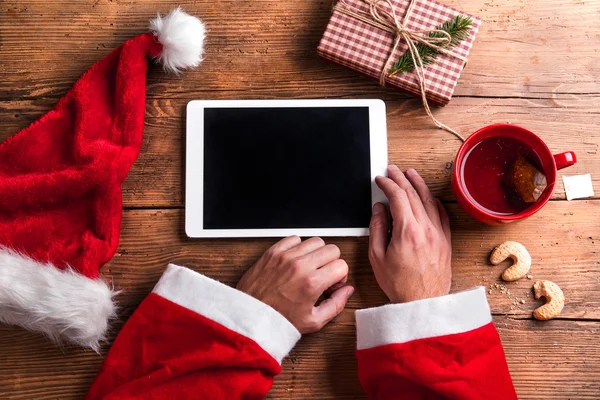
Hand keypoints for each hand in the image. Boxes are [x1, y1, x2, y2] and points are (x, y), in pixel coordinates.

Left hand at [237, 236, 353, 333]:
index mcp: (311, 283)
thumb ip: (336, 305)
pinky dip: (298, 248)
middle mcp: (299, 266)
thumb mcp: (313, 322)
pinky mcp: (273, 252)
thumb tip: (347, 291)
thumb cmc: (277, 321)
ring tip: (309, 268)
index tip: (331, 284)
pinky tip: (295, 262)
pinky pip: (294, 239)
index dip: (340, 276)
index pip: (342, 265)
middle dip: (332, 263)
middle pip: (332, 249)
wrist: (249, 316)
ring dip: (316, 254)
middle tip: (322, 276)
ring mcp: (285, 256)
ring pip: (315, 241)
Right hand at [369, 165, 451, 302]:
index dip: (387, 184)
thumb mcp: (377, 257)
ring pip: (429, 200)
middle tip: (392, 171)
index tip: (380, 180)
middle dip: (401, 179)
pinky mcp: (445, 241)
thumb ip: (377, 228)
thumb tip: (379, 209)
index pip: (398, 197)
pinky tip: (428, 196)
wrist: (422, 303)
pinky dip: (433, 201)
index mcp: (407, 231)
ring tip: (410, 174)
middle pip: (413, 194)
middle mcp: (426, 229)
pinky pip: (441, 214)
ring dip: (418, 184)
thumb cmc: (399, 284)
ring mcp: (438, 234)